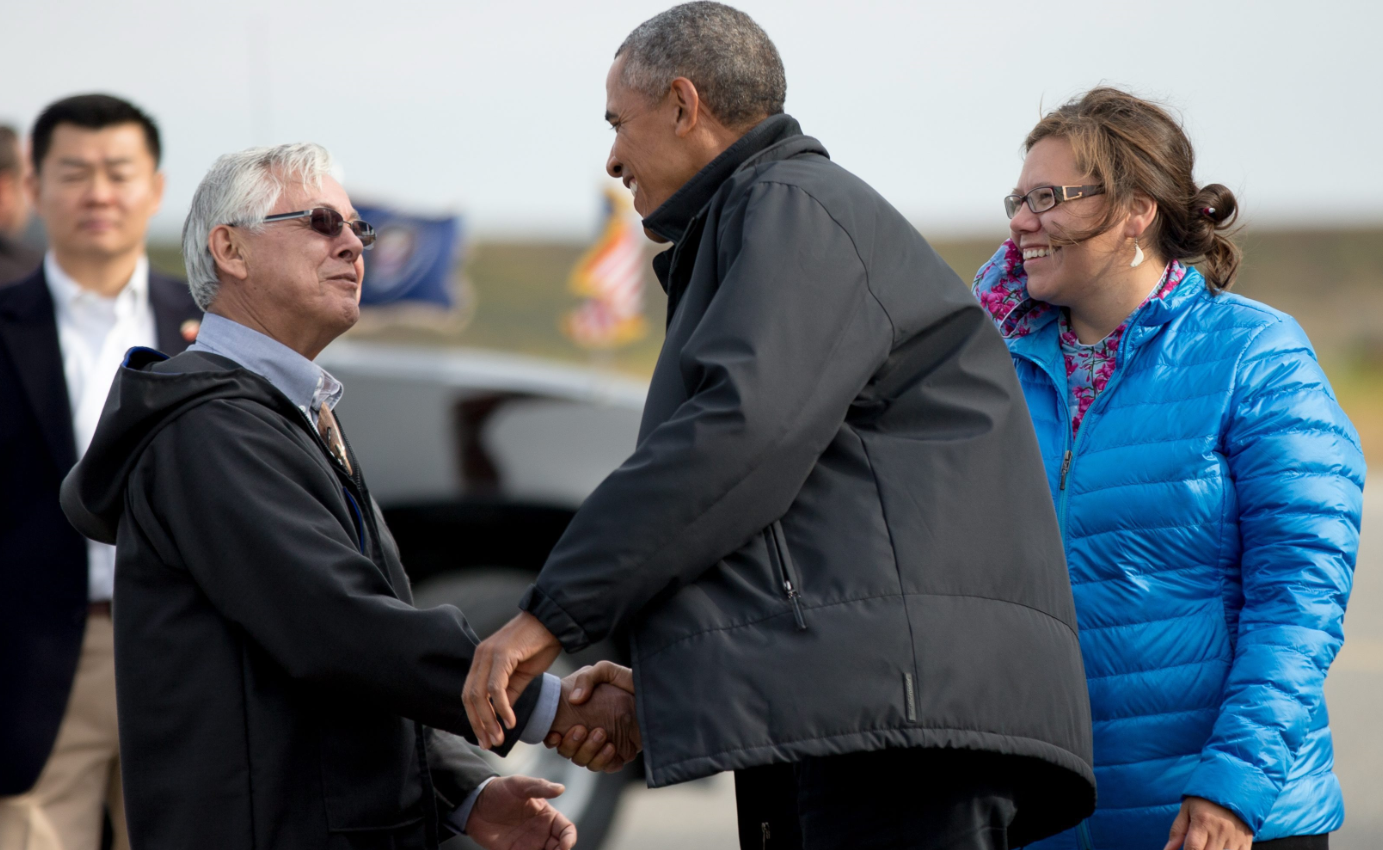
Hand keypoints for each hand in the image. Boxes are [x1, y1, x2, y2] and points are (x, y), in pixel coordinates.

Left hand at [464, 612, 561, 748]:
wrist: (554, 622)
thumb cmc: (540, 645)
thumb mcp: (522, 675)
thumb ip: (510, 694)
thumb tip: (501, 717)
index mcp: (482, 661)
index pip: (470, 695)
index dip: (475, 719)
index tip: (485, 739)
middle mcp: (481, 656)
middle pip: (470, 697)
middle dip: (478, 724)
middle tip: (489, 744)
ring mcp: (489, 654)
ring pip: (480, 695)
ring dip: (489, 720)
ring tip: (499, 737)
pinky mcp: (502, 654)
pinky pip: (497, 687)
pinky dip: (502, 707)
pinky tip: (510, 720)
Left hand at [465, 775, 575, 849]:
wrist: (474, 804)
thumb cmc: (499, 790)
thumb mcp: (519, 784)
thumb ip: (540, 786)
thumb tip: (561, 788)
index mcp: (547, 816)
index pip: (567, 830)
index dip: (569, 839)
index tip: (565, 846)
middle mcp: (541, 832)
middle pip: (560, 848)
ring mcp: (528, 845)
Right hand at [543, 661, 639, 772]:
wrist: (657, 694)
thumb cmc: (630, 680)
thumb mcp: (606, 671)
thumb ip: (586, 678)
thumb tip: (575, 699)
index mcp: (578, 714)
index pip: (555, 733)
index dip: (551, 738)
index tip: (554, 734)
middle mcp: (587, 731)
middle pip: (567, 751)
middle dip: (571, 744)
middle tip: (582, 729)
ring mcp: (602, 744)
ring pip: (583, 760)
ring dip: (588, 751)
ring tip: (602, 734)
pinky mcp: (618, 754)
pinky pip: (604, 767)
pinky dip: (604, 761)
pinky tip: (611, 748)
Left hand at [1163, 797, 1252, 849]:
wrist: (1233, 788)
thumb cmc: (1205, 800)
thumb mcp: (1187, 809)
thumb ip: (1177, 830)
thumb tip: (1168, 849)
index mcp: (1203, 822)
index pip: (1193, 849)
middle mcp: (1220, 831)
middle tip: (1194, 846)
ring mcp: (1234, 837)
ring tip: (1206, 845)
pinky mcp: (1245, 841)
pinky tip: (1218, 848)